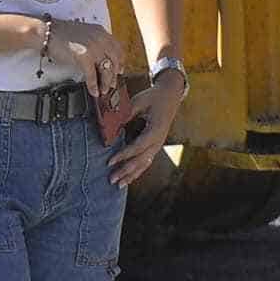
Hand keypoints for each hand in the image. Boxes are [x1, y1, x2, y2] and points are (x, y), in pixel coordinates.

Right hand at [43, 17, 131, 94]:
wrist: (47, 33)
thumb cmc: (61, 34)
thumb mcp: (84, 33)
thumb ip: (94, 42)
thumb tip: (99, 60)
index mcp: (101, 32)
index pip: (117, 48)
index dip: (120, 61)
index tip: (120, 70)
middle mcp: (100, 38)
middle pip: (114, 61)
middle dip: (114, 75)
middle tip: (112, 84)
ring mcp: (93, 47)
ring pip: (106, 70)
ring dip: (106, 82)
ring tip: (103, 90)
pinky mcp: (84, 56)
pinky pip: (92, 75)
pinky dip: (94, 85)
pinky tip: (94, 91)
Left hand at [101, 68, 184, 186]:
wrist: (170, 96)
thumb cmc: (154, 97)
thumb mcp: (139, 102)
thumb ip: (125, 114)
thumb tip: (109, 126)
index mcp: (156, 130)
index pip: (138, 146)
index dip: (123, 155)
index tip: (110, 161)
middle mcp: (158, 141)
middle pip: (141, 160)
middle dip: (126, 170)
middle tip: (111, 179)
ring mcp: (158, 145)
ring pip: (144, 164)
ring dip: (131, 175)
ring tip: (118, 184)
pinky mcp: (155, 146)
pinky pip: (146, 161)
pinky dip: (136, 171)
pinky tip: (128, 179)